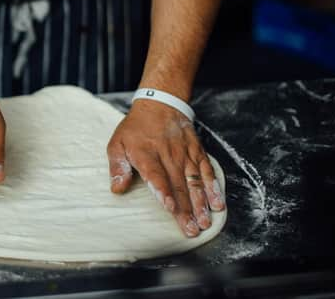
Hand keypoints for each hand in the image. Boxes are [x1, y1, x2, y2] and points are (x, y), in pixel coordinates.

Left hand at [106, 99, 224, 236]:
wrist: (159, 104)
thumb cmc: (135, 129)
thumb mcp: (116, 144)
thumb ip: (117, 168)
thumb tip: (117, 189)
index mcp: (146, 155)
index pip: (157, 176)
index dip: (164, 193)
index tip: (171, 208)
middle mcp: (168, 155)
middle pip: (178, 185)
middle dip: (186, 210)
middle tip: (191, 230)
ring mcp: (185, 154)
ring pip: (195, 181)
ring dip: (201, 204)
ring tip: (205, 222)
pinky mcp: (197, 152)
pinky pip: (207, 171)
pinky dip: (213, 187)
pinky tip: (217, 203)